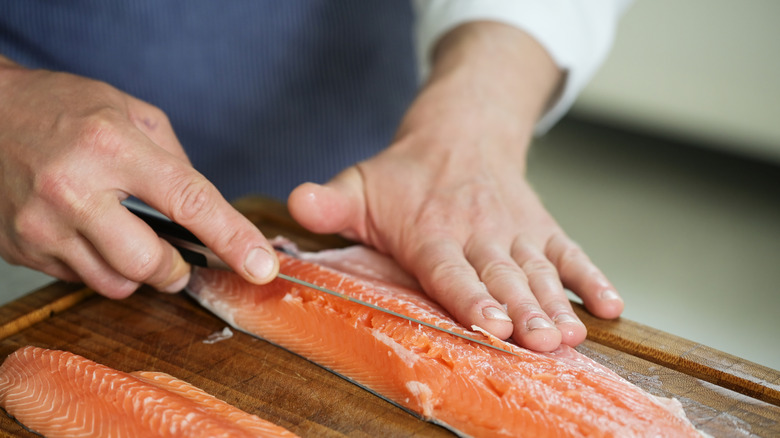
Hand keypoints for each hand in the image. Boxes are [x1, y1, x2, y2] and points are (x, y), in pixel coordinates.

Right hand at [0, 57, 277, 297]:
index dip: (232, 238)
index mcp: (112, 146)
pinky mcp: (22, 249)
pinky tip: (90, 235)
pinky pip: (80, 280)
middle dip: (178, 269)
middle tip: (182, 259)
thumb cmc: (61, 108)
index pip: (189, 202)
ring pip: (116, 284)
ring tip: (128, 238)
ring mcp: (42, 226)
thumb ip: (174, 162)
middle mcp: (74, 190)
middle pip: (151, 263)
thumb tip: (206, 213)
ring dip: (139, 273)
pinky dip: (100, 267)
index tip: (261, 265)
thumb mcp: (128, 112)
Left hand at [289, 23, 622, 350]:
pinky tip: (611, 307)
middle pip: (504, 279)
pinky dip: (593, 279)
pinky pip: (572, 254)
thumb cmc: (406, 173)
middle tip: (544, 344)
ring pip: (541, 273)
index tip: (493, 325)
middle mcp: (480, 233)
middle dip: (525, 314)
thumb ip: (330, 203)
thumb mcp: (360, 184)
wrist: (462, 131)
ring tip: (573, 337)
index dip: (472, 299)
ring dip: (559, 306)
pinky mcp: (543, 229)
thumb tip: (295, 203)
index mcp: (433, 231)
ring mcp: (517, 232)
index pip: (452, 271)